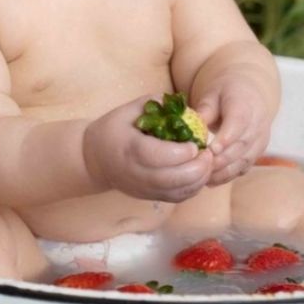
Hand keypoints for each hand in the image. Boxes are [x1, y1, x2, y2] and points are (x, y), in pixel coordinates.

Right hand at [83, 96, 214, 202]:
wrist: (93, 160)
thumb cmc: (113, 130)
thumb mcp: (128, 110)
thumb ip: (156, 105)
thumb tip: (184, 106)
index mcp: (130, 148)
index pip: (160, 156)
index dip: (183, 153)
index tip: (196, 144)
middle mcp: (137, 173)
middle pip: (173, 179)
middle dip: (198, 168)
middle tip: (209, 154)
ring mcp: (144, 188)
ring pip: (178, 192)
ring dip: (199, 180)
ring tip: (208, 163)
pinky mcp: (150, 197)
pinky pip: (177, 198)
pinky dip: (193, 188)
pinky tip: (199, 174)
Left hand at [192, 71, 272, 186]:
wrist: (247, 92)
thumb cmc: (225, 91)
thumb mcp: (212, 93)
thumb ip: (204, 109)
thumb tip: (193, 126)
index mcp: (245, 104)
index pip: (239, 122)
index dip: (226, 138)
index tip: (211, 150)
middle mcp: (258, 123)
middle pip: (242, 145)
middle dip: (221, 160)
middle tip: (200, 168)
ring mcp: (261, 139)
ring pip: (245, 160)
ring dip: (224, 172)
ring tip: (203, 179)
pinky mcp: (258, 151)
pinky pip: (245, 166)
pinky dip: (229, 175)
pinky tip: (212, 181)